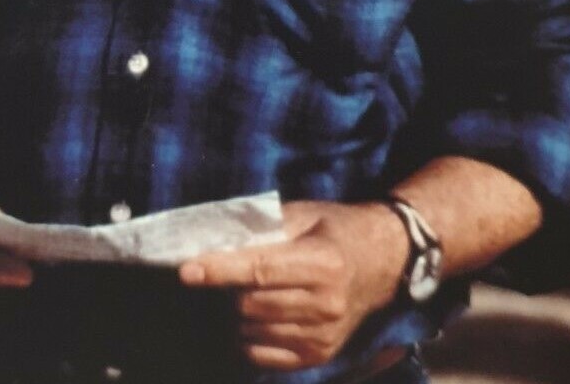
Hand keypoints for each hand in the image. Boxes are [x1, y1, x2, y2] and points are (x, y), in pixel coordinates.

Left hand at [179, 201, 407, 372]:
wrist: (383, 262)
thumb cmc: (336, 229)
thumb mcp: (304, 214)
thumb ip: (263, 227)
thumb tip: (214, 239)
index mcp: (322, 262)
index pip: (259, 270)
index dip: (219, 270)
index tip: (185, 270)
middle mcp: (326, 304)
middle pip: (250, 304)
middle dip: (224, 289)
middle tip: (216, 273)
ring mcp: (324, 335)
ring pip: (251, 332)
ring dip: (233, 314)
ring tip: (238, 293)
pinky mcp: (319, 355)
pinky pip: (263, 356)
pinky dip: (246, 337)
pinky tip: (251, 317)